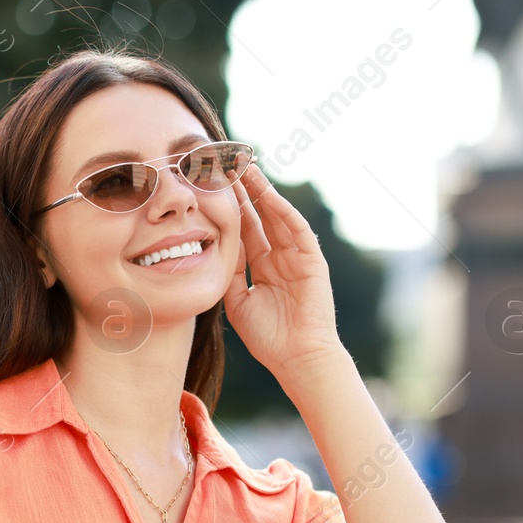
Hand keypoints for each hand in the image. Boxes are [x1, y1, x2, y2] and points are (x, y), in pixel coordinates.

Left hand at [222, 163, 346, 381]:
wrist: (297, 358)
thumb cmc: (268, 337)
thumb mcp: (238, 301)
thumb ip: (229, 274)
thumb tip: (210, 251)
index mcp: (262, 265)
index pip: (243, 229)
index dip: (228, 209)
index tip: (210, 188)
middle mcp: (280, 255)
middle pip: (259, 216)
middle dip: (244, 191)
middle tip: (225, 165)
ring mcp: (297, 256)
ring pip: (277, 216)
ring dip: (262, 192)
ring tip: (245, 168)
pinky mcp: (312, 260)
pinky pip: (297, 230)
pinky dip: (282, 212)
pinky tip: (268, 195)